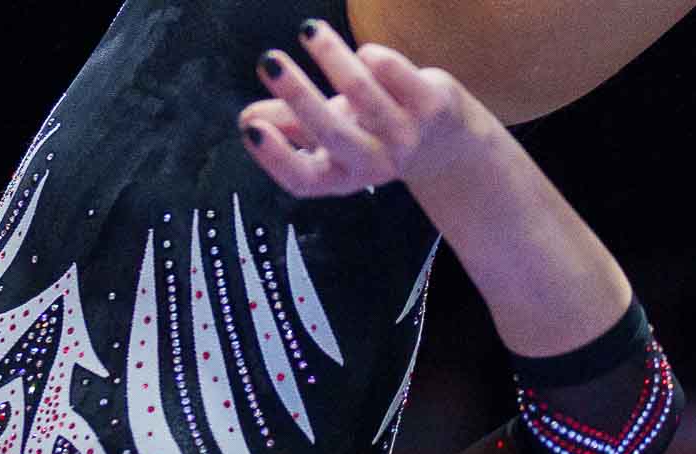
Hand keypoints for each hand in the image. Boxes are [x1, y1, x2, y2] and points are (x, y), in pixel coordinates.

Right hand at [238, 22, 499, 197]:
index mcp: (340, 176)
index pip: (302, 179)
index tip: (250, 128)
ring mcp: (405, 137)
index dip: (274, 156)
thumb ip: (290, 127)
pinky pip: (395, 73)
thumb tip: (248, 119)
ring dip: (332, 58)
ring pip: (362, 93)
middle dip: (297, 95)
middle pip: (331, 133)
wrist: (447, 144)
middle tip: (269, 62)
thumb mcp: (330, 135)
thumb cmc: (374, 134)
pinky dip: (375, 58)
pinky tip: (364, 54)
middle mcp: (372, 164)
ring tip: (310, 32)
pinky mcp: (431, 107)